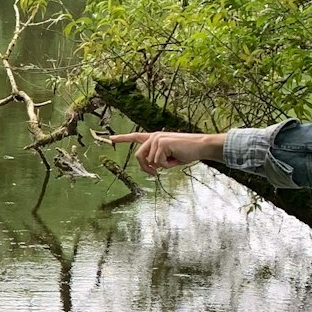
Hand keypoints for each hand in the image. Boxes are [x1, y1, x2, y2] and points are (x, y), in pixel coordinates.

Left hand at [107, 131, 224, 175]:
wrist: (200, 146)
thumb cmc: (187, 152)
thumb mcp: (168, 158)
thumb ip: (156, 160)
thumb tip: (149, 167)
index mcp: (154, 138)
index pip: (135, 137)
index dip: (122, 138)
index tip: (110, 138)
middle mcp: (153, 137)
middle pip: (139, 157)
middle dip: (146, 168)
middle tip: (154, 174)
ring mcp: (157, 139)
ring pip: (150, 161)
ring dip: (162, 165)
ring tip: (174, 158)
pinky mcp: (161, 143)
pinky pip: (158, 162)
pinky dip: (167, 164)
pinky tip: (176, 156)